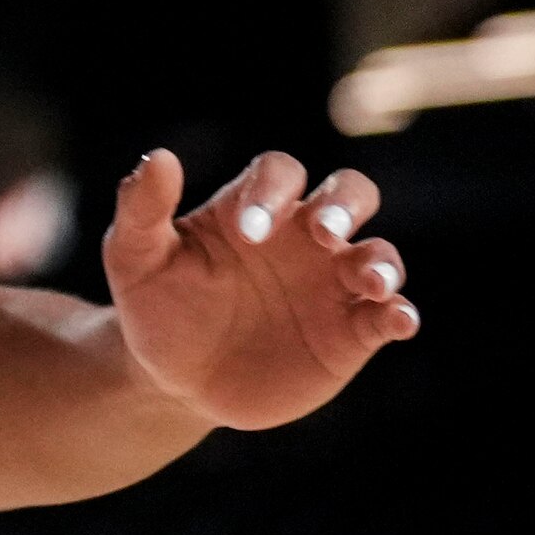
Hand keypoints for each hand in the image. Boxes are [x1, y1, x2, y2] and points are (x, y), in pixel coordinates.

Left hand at [104, 147, 414, 426]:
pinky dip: (401, 313)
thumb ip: (142, 207)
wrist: (172, 378)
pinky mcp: (351, 334)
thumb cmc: (154, 304)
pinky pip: (389, 315)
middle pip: (349, 192)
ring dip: (382, 262)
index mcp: (252, 208)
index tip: (247, 233)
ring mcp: (331, 285)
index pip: (279, 173)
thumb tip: (159, 157)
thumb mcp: (134, 256)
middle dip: (345, 204)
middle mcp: (301, 238)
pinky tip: (396, 319)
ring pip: (380, 253)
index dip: (272, 190)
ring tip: (369, 281)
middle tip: (324, 231)